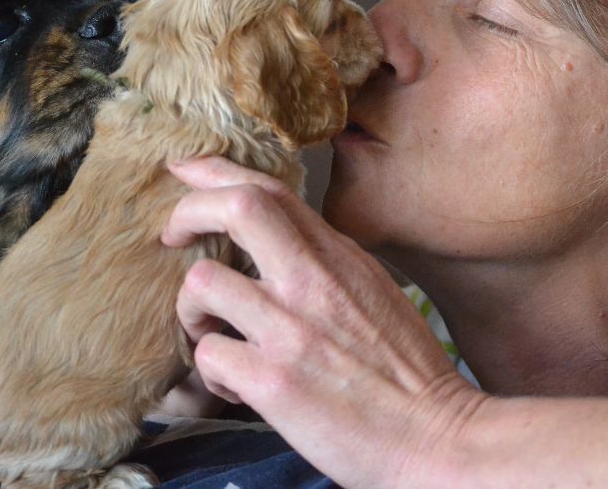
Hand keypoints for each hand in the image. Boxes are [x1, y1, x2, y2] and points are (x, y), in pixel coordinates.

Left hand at [162, 156, 482, 487]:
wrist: (436, 438)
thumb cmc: (409, 373)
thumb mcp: (376, 293)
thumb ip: (328, 264)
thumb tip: (282, 244)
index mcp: (339, 258)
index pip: (272, 189)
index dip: (218, 171)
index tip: (185, 169)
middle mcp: (314, 282)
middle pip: (237, 207)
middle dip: (186, 213)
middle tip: (171, 238)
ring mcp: (291, 330)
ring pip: (202, 284)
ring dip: (189, 311)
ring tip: (206, 335)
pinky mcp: (273, 382)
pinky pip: (209, 355)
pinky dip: (210, 373)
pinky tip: (233, 387)